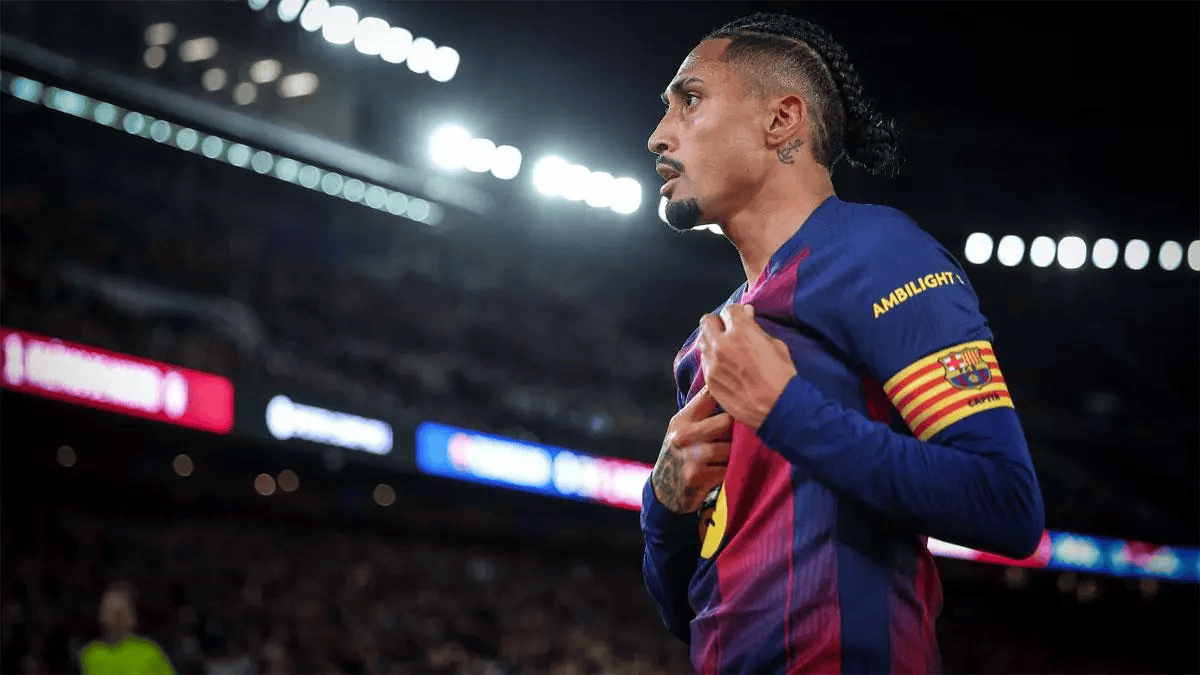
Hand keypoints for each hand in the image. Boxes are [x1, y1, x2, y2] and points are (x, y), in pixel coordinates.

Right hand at [651, 386, 732, 513]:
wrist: (666, 491)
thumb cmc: (683, 453)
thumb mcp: (683, 429)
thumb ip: (703, 412)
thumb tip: (735, 390)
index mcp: (682, 419)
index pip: (709, 395)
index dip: (728, 394)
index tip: (740, 397)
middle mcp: (683, 435)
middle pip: (727, 421)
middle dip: (735, 430)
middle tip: (735, 435)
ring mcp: (691, 457)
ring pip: (731, 447)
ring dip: (733, 453)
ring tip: (725, 456)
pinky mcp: (698, 477)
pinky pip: (728, 468)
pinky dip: (729, 470)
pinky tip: (719, 471)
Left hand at [697, 303, 796, 429]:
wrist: (776, 407)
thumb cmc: (782, 376)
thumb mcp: (776, 344)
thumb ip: (756, 329)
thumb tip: (747, 317)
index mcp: (741, 331)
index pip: (729, 310)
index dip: (737, 313)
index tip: (742, 317)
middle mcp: (722, 344)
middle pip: (707, 321)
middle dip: (718, 322)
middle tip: (727, 330)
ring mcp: (713, 363)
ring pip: (702, 341)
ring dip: (711, 340)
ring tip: (723, 347)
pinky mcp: (710, 380)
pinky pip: (705, 362)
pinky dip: (712, 359)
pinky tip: (724, 365)